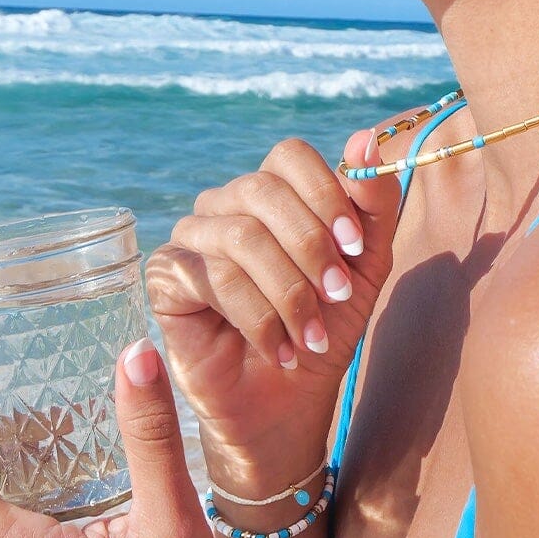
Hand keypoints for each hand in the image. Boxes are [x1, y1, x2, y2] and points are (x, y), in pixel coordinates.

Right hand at [142, 124, 405, 471]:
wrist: (290, 400)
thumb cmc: (325, 327)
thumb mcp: (365, 266)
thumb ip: (372, 203)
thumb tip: (365, 137)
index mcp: (274, 193)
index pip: (290, 155)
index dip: (325, 194)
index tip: (355, 247)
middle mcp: (227, 204)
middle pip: (263, 190)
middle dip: (310, 248)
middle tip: (337, 296)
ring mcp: (192, 236)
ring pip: (241, 236)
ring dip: (288, 293)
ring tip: (310, 336)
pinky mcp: (167, 276)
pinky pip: (211, 276)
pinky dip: (257, 318)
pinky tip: (279, 348)